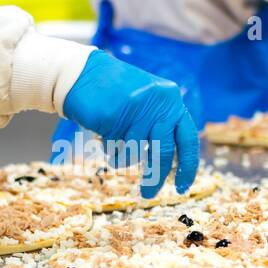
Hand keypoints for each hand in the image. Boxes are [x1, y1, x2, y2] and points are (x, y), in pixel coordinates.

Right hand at [61, 51, 199, 198]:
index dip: (187, 166)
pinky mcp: (113, 117)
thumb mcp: (148, 101)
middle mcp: (158, 103)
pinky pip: (114, 148)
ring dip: (121, 155)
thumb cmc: (114, 91)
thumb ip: (162, 123)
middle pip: (162, 153)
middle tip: (148, 194)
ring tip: (112, 138)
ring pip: (134, 153)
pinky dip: (108, 146)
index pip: (187, 139)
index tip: (182, 187)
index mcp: (171, 99)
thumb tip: (170, 163)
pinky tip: (102, 130)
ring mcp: (136, 109)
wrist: (80, 73)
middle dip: (154, 177)